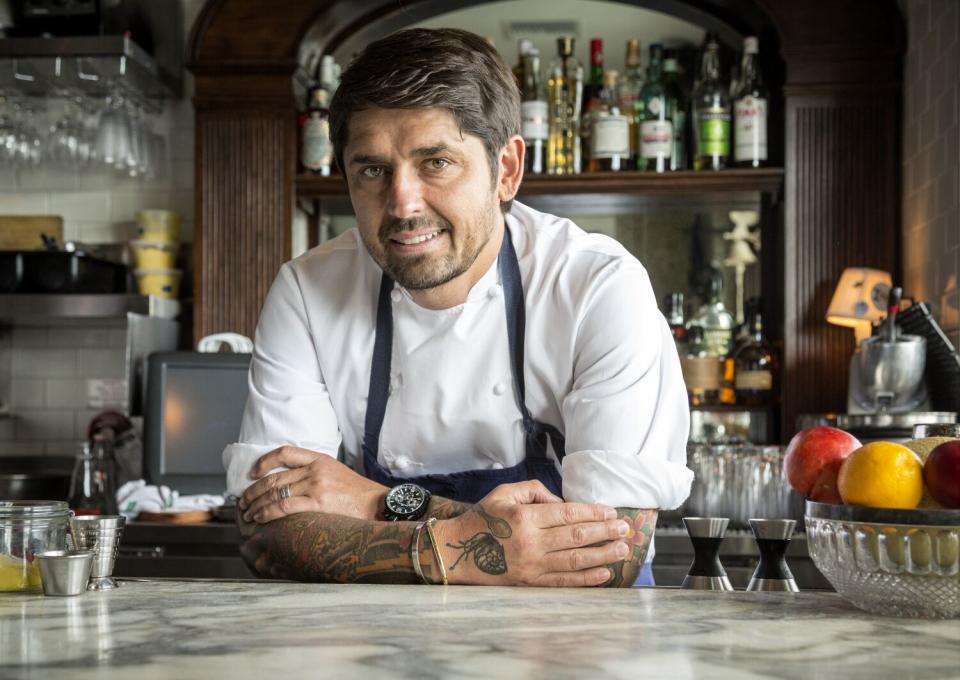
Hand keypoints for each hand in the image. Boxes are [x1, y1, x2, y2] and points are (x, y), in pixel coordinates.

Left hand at [238, 446, 387, 523]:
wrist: (379, 505)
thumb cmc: (359, 495)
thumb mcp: (337, 474)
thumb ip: (315, 474)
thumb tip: (292, 485)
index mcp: (320, 459)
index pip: (285, 452)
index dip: (264, 462)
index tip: (253, 473)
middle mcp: (315, 470)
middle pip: (274, 478)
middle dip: (253, 491)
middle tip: (242, 502)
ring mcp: (316, 486)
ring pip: (274, 493)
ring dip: (256, 505)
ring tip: (248, 515)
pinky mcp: (318, 503)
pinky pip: (283, 507)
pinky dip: (267, 513)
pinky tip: (261, 519)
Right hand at [432, 480, 629, 586]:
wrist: (458, 551)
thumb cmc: (483, 518)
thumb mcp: (505, 493)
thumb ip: (535, 490)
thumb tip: (562, 502)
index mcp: (524, 516)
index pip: (567, 513)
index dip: (593, 512)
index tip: (611, 512)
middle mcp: (530, 541)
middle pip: (576, 536)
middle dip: (605, 532)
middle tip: (625, 529)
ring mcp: (531, 565)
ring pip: (575, 560)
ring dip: (602, 554)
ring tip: (622, 549)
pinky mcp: (530, 582)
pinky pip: (564, 581)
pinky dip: (586, 578)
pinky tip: (604, 573)